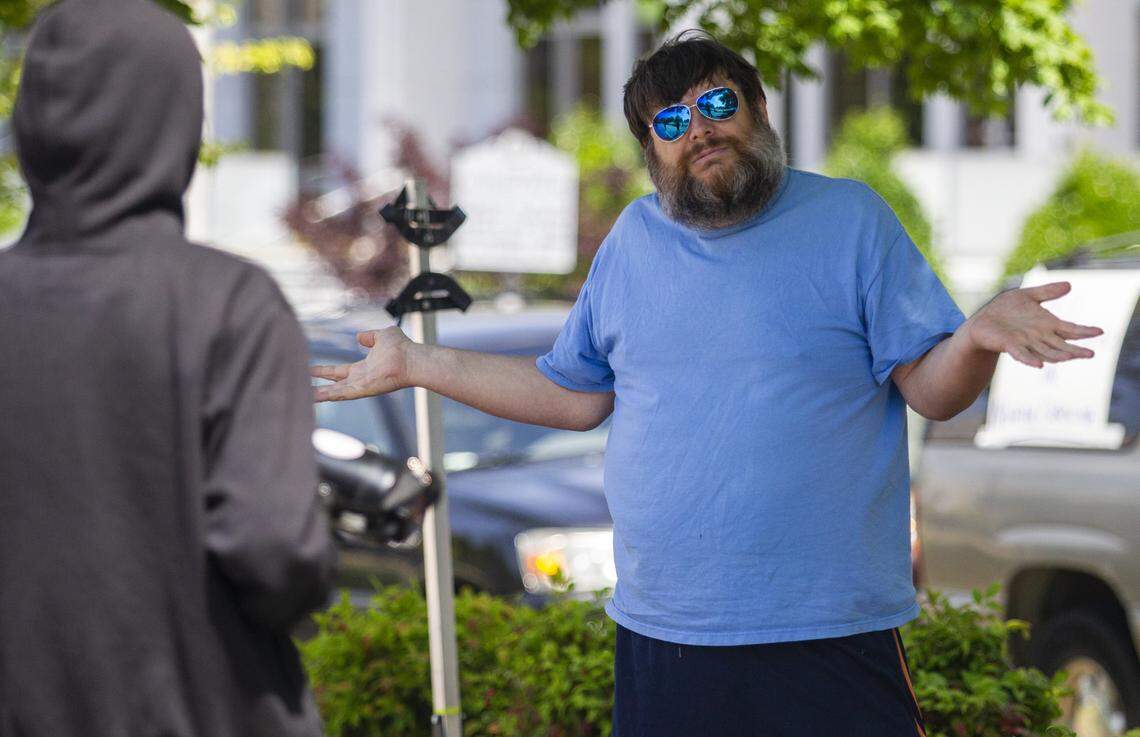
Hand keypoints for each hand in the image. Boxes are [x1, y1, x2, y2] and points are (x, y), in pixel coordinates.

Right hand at [310, 327, 413, 401]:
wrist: (410, 358)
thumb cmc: (402, 348)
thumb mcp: (381, 336)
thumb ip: (370, 336)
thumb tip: (360, 336)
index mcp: (363, 369)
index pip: (338, 372)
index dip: (324, 372)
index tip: (310, 370)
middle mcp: (360, 380)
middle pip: (333, 385)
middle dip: (316, 386)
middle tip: (300, 386)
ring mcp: (360, 386)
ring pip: (334, 393)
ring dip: (318, 395)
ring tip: (302, 397)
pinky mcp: (362, 390)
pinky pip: (341, 394)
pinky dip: (327, 395)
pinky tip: (312, 397)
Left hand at [965, 281, 1102, 368]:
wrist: (981, 322)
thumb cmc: (1004, 310)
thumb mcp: (1027, 296)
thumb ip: (1047, 292)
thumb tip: (1069, 284)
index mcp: (1046, 325)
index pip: (1069, 329)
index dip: (1084, 331)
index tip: (1100, 332)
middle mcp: (1039, 337)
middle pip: (1061, 345)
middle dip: (1075, 350)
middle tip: (1091, 353)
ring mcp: (1025, 343)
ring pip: (1046, 352)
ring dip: (1058, 355)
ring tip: (1072, 357)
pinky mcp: (1010, 345)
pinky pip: (1021, 354)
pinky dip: (1030, 359)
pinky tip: (1039, 365)